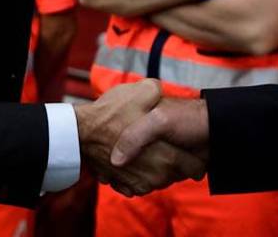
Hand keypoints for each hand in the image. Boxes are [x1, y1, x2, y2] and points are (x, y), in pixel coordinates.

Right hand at [75, 80, 204, 196]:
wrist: (79, 132)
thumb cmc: (111, 113)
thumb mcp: (142, 91)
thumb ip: (161, 92)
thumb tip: (165, 93)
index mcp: (167, 157)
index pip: (196, 166)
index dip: (198, 155)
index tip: (195, 145)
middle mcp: (156, 177)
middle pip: (180, 175)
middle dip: (181, 162)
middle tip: (176, 144)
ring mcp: (140, 184)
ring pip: (161, 180)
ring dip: (162, 168)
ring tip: (156, 149)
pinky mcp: (125, 186)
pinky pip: (143, 184)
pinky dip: (144, 174)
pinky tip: (140, 158)